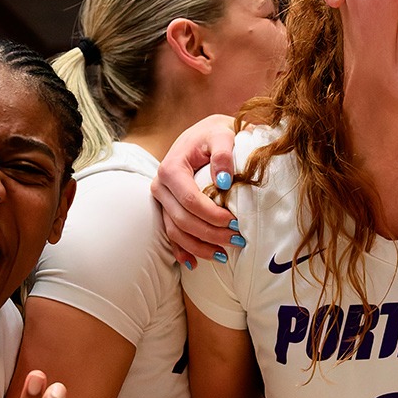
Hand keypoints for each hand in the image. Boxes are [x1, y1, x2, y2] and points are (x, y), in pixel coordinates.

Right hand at [152, 114, 239, 268]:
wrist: (205, 133)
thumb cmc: (215, 134)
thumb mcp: (222, 135)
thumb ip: (223, 154)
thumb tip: (222, 181)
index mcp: (171, 169)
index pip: (190, 201)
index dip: (212, 216)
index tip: (235, 223)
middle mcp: (160, 186)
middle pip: (182, 220)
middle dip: (210, 234)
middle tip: (237, 240)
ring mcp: (161, 199)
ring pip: (175, 231)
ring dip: (198, 247)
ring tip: (224, 256)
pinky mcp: (166, 208)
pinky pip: (171, 234)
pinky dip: (182, 250)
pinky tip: (194, 264)